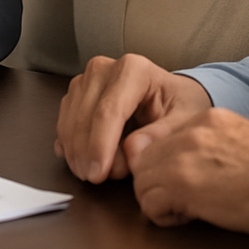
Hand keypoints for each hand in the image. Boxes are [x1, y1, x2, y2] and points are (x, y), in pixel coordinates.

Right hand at [55, 54, 211, 182]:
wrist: (170, 95)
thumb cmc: (178, 105)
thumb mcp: (185, 119)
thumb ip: (162, 134)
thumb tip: (133, 152)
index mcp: (133, 69)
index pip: (108, 111)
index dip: (100, 145)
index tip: (98, 174)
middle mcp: (104, 68)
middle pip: (84, 115)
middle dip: (87, 153)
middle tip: (97, 180)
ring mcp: (86, 79)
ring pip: (70, 119)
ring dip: (76, 151)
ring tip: (93, 173)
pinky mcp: (76, 92)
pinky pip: (63, 120)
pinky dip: (68, 144)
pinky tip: (78, 161)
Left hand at [128, 108, 248, 232]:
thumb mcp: (241, 140)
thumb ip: (210, 142)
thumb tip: (191, 161)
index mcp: (205, 118)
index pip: (159, 138)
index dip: (164, 164)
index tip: (180, 180)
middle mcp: (190, 131)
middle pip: (144, 157)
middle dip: (155, 181)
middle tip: (180, 198)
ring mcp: (183, 155)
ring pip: (142, 180)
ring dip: (157, 199)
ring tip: (185, 208)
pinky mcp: (182, 183)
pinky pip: (149, 203)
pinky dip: (163, 216)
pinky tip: (188, 216)